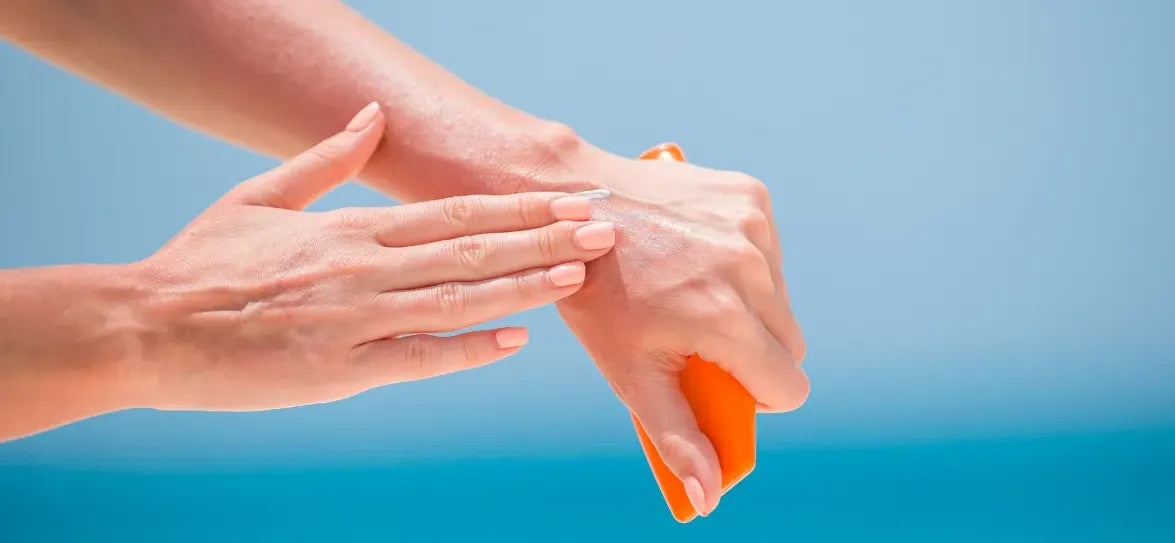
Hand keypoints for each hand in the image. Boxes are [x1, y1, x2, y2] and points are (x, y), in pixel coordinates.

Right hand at [128, 104, 616, 410]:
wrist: (146, 327)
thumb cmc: (201, 264)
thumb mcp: (259, 195)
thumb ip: (326, 158)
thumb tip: (370, 114)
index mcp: (347, 228)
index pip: (451, 212)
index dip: (515, 208)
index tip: (565, 201)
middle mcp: (361, 268)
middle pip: (469, 250)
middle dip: (541, 240)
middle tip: (601, 231)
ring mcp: (352, 318)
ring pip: (455, 299)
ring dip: (521, 286)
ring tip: (576, 275)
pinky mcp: (336, 369)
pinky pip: (415, 359)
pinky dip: (466, 350)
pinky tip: (514, 339)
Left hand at [556, 152, 807, 515]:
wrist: (574, 204)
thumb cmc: (597, 295)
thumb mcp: (631, 373)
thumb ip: (678, 437)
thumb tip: (709, 499)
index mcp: (725, 318)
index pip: (789, 385)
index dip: (759, 396)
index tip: (724, 384)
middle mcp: (750, 267)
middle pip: (790, 344)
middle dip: (754, 352)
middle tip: (699, 341)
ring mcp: (753, 225)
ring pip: (781, 297)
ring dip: (750, 306)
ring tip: (690, 293)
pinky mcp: (751, 196)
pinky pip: (770, 252)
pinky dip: (744, 262)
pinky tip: (696, 256)